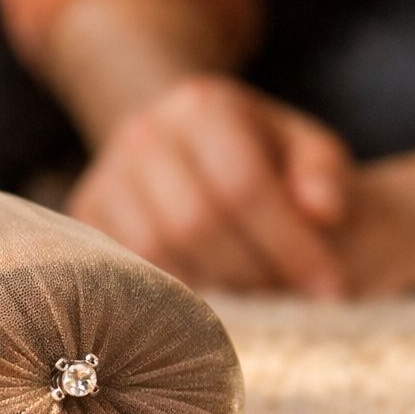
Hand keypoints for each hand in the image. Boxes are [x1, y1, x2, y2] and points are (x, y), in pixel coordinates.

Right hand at [66, 75, 352, 296]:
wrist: (194, 151)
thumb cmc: (266, 158)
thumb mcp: (308, 150)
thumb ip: (324, 174)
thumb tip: (323, 212)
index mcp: (203, 105)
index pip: (242, 185)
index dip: (289, 245)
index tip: (329, 289)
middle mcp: (143, 133)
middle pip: (195, 222)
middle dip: (253, 273)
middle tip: (294, 304)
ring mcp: (105, 174)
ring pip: (156, 254)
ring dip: (215, 291)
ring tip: (259, 302)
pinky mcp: (85, 217)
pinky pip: (125, 273)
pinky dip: (174, 299)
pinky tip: (215, 309)